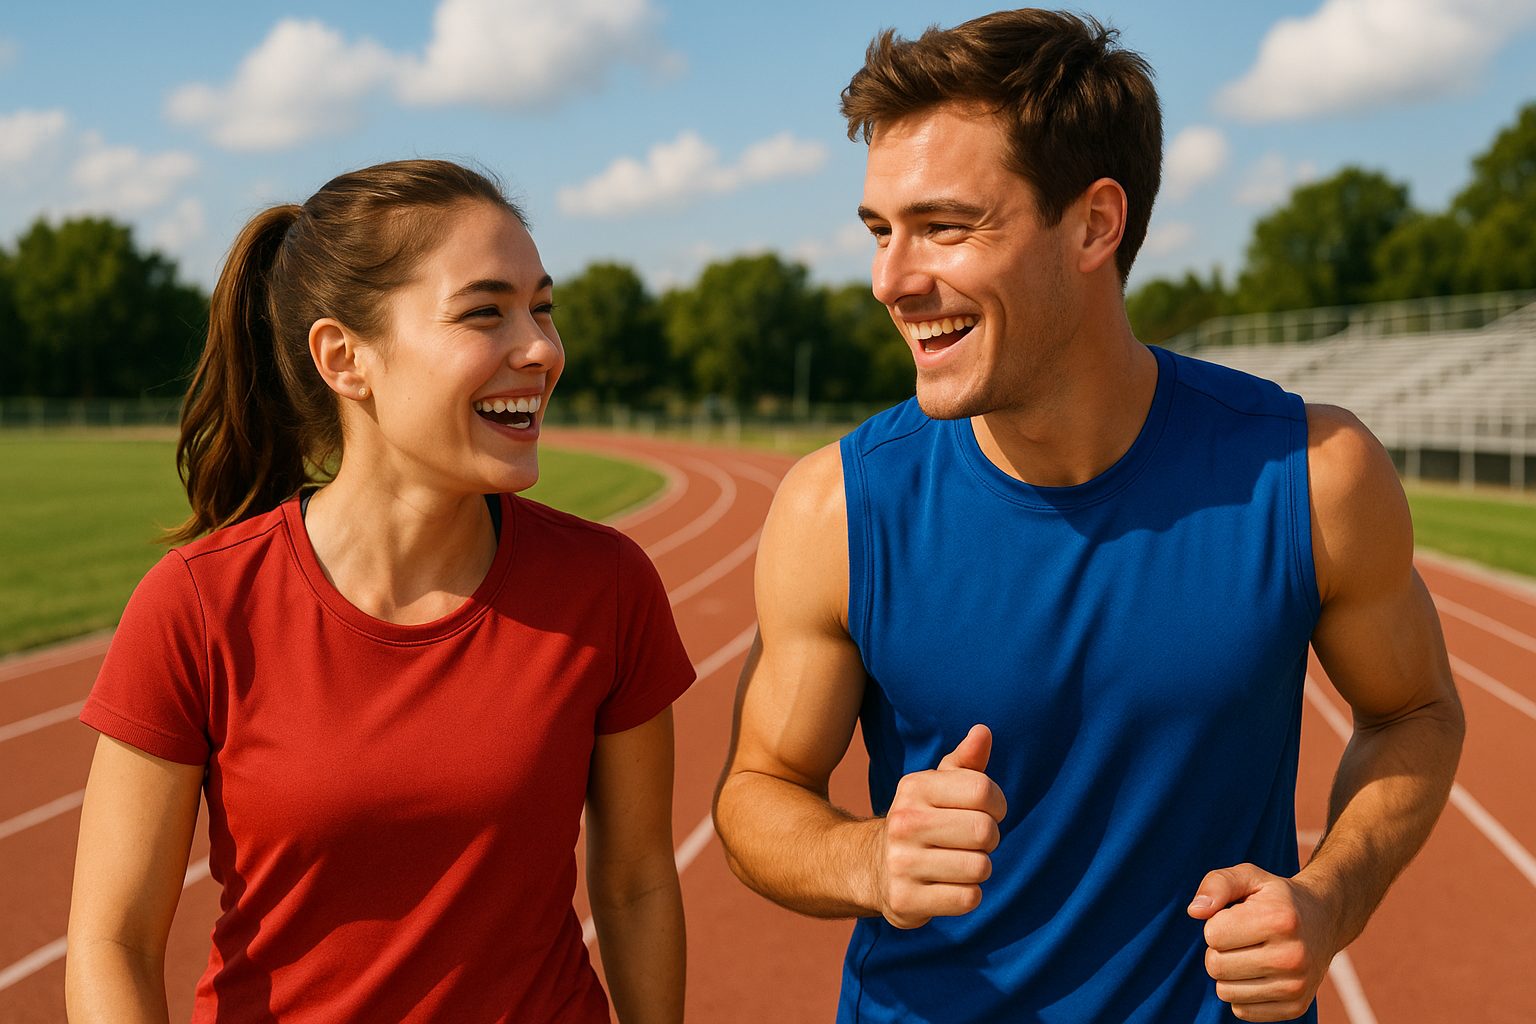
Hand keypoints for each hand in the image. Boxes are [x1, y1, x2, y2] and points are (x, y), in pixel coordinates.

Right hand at [876, 724, 1007, 928]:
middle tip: (971, 842)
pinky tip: (949, 886)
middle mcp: (904, 823)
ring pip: (979, 868)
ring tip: (959, 863)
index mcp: (914, 788)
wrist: (873, 866)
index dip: (997, 804)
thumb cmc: (922, 819)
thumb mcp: (937, 787)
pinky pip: (967, 899)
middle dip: (988, 839)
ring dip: (978, 869)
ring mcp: (901, 864)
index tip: (986, 811)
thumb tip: (983, 732)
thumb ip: (965, 761)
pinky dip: (968, 895)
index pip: (982, 790)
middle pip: (984, 831)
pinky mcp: (905, 901)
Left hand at [1188, 863, 1338, 1021]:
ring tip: (1250, 954)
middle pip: (1216, 966)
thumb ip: (1216, 884)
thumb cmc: (1276, 898)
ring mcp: (1297, 986)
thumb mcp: (1248, 876)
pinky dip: (1242, 993)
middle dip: (1218, 950)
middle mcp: (1292, 956)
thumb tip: (1195, 911)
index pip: (1212, 935)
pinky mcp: (1296, 1008)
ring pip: (1226, 992)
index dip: (1216, 923)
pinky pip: (1242, 1011)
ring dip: (1229, 973)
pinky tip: (1259, 974)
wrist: (1324, 920)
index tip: (1235, 917)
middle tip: (1241, 938)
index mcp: (1279, 920)